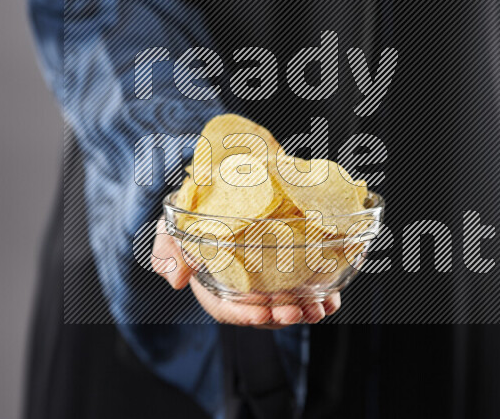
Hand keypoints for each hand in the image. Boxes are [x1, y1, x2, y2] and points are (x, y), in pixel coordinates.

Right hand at [152, 218, 340, 327]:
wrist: (225, 184)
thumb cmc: (197, 210)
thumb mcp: (173, 226)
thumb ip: (168, 250)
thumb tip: (176, 280)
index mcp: (216, 285)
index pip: (228, 308)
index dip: (244, 314)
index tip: (261, 312)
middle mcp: (246, 288)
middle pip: (264, 311)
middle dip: (281, 315)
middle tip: (295, 312)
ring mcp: (270, 280)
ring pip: (290, 303)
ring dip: (306, 309)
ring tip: (319, 307)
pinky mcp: (292, 267)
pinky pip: (310, 287)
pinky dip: (323, 296)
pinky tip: (332, 299)